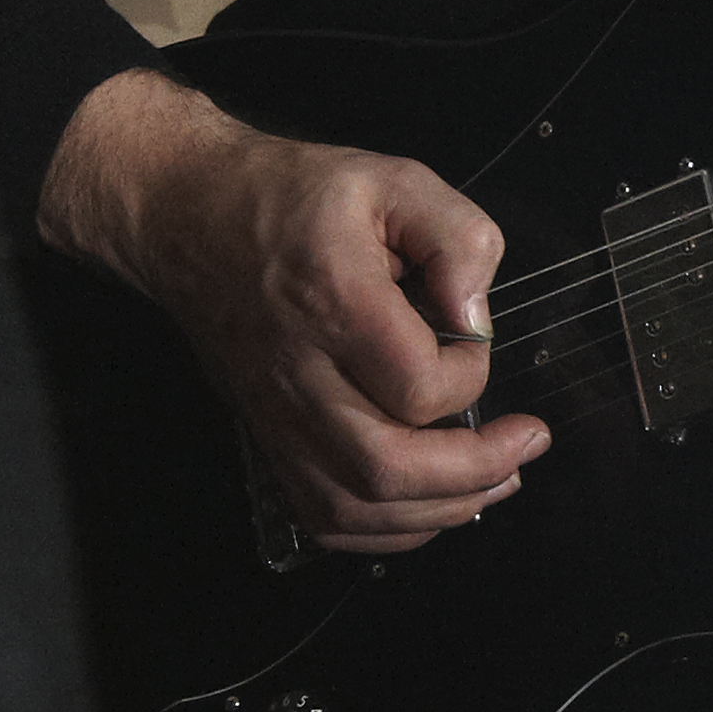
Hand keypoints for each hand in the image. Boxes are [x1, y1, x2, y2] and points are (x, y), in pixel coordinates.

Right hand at [36, 66, 547, 549]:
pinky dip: (384, 531)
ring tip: (492, 481)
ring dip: (439, 510)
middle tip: (523, 447)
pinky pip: (324, 517)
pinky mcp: (269, 436)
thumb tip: (476, 314)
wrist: (189, 215)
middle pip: (386, 467)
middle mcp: (299, 371)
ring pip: (355, 505)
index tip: (474, 343)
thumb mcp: (390, 180)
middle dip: (473, 473)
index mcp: (333, 302)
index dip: (469, 376)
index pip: (418, 385)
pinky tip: (428, 506)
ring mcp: (277, 414)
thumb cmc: (287, 199)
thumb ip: (456, 236)